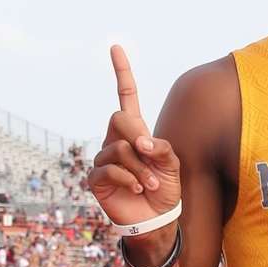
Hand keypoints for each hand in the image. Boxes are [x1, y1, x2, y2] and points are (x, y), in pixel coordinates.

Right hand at [88, 46, 181, 228]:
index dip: (122, 72)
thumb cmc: (166, 189)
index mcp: (135, 130)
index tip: (115, 48)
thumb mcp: (172, 163)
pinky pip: (109, 169)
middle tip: (151, 155)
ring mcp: (103, 158)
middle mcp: (116, 139)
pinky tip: (138, 190)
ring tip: (151, 185)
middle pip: (118, 118)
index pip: (126, 96)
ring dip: (141, 168)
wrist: (157, 218)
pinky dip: (129, 180)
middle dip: (138, 135)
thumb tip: (142, 142)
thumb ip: (161, 147)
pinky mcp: (95, 178)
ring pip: (118, 148)